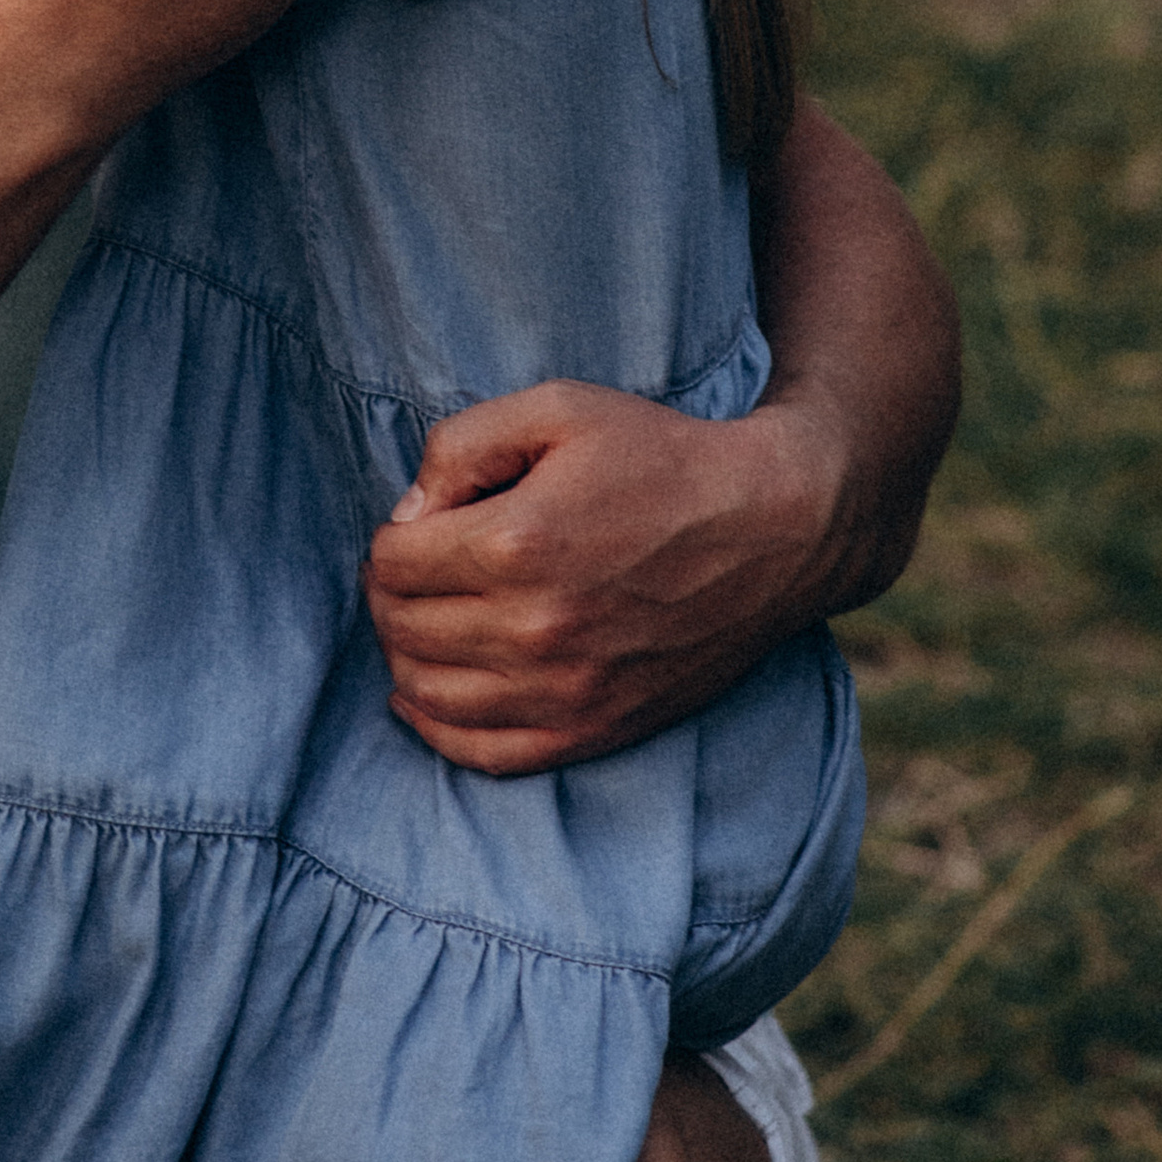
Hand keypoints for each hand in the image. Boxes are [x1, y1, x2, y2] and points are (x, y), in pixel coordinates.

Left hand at [365, 381, 838, 773]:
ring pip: (428, 694)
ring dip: (404, 658)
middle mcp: (534, 628)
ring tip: (420, 622)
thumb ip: (460, 446)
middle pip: (402, 628)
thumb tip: (406, 516)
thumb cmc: (659, 457)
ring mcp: (566, 689)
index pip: (393, 563)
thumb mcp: (556, 407)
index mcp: (516, 543)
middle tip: (411, 572)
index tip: (420, 525)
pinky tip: (426, 696)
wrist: (771, 529)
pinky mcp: (594, 729)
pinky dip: (438, 728)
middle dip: (389, 595)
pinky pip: (483, 754)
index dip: (391, 539)